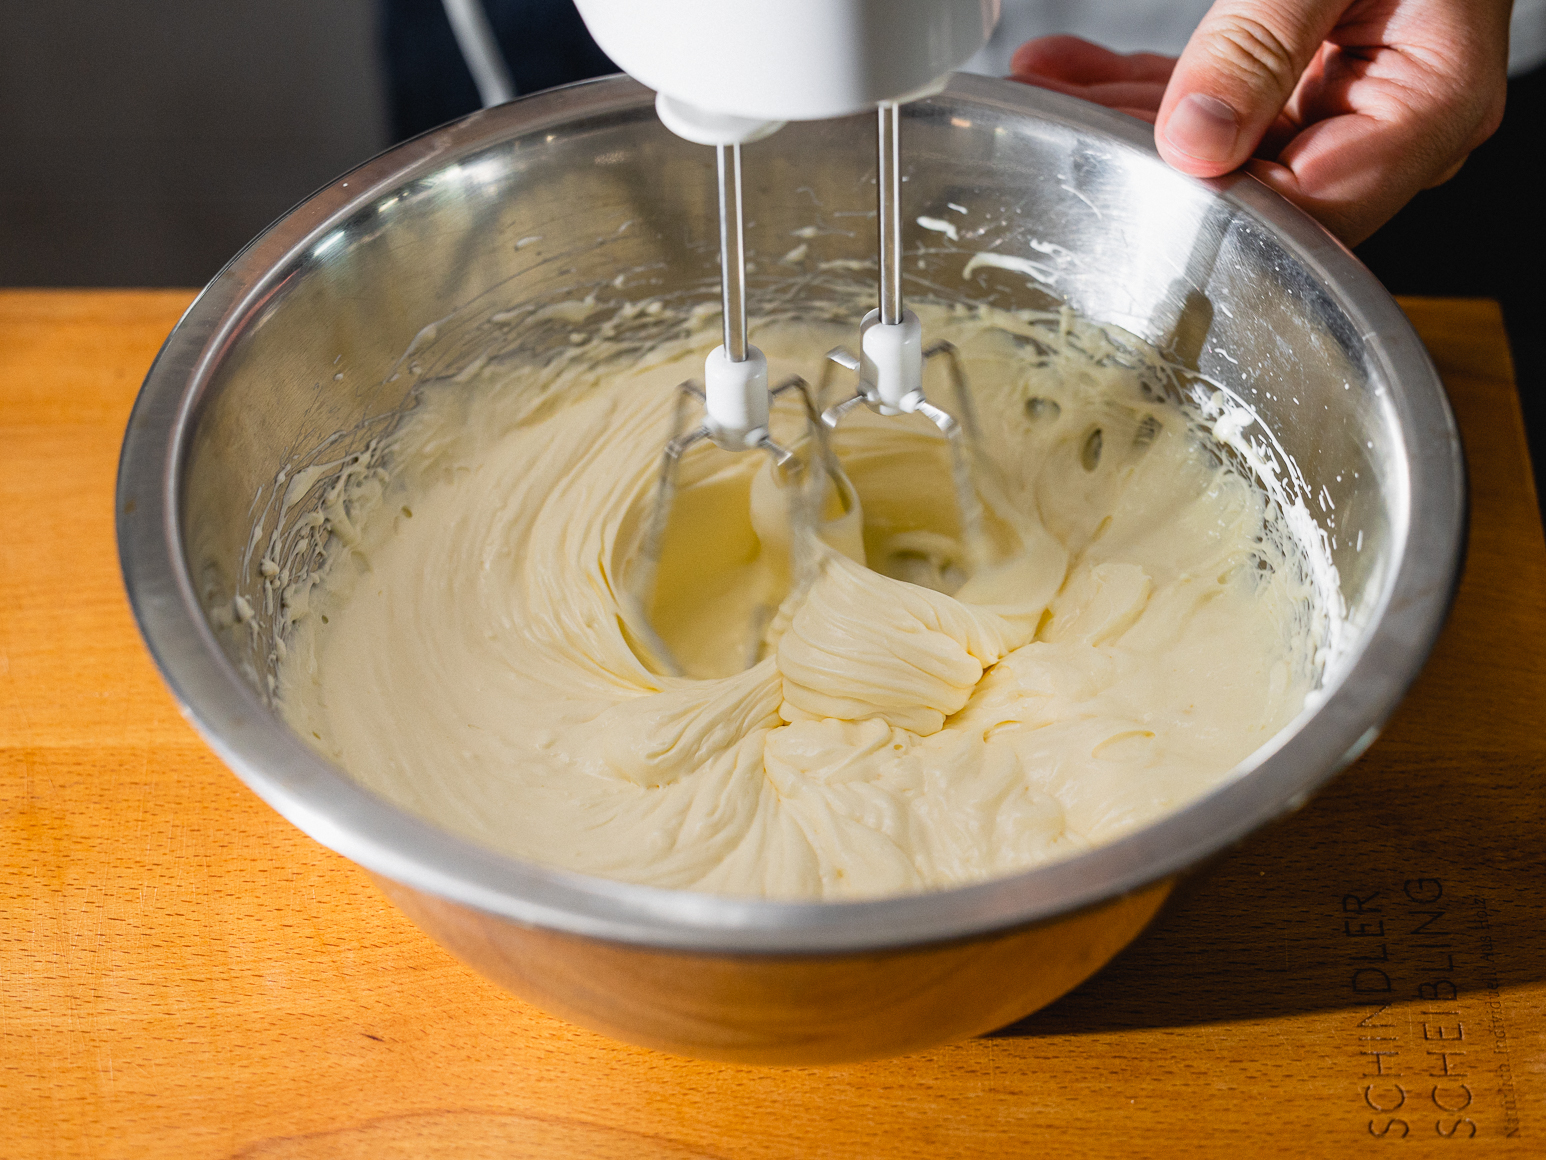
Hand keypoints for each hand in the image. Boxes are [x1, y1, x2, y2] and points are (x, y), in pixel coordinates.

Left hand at [1009, 1, 1509, 244]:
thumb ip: (1265, 42)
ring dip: (1127, 118)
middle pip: (1255, 185)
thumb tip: (1194, 140)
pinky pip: (1221, 104)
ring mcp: (1349, 105)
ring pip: (1220, 146)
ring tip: (1047, 93)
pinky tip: (1078, 73)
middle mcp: (1395, 124)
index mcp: (1432, 105)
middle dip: (1146, 159)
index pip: (1308, 207)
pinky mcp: (1306, 83)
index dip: (1215, 206)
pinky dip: (1148, 87)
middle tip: (1059, 126)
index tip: (1130, 175)